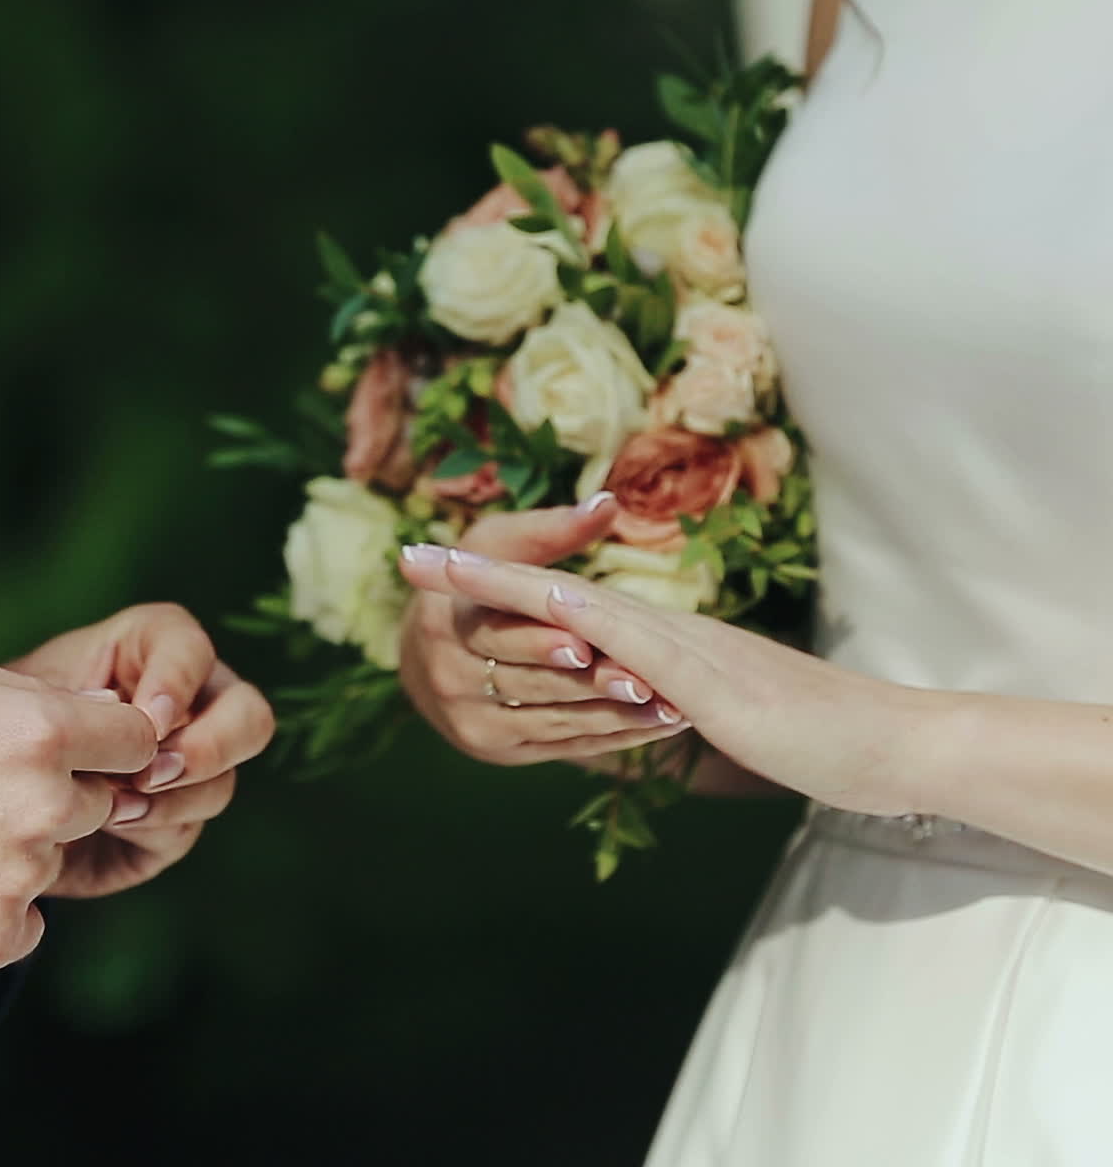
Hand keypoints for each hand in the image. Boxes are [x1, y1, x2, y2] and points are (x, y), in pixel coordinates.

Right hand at [0, 650, 157, 970]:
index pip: (138, 741)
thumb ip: (38, 691)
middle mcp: (45, 802)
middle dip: (58, 799)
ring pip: (56, 860)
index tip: (83, 751)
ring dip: (19, 854)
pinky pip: (26, 923)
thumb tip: (110, 704)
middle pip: (99, 803)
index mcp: (42, 731)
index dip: (111, 744)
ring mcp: (20, 874)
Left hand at [9, 603, 273, 898]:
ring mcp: (190, 765)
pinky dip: (153, 827)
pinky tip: (109, 824)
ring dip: (173, 795)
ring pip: (223, 779)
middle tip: (153, 771)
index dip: (179, 682)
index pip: (192, 649)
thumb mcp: (28, 697)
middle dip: (212, 746)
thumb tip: (142, 734)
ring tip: (112, 805)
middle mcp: (191, 702)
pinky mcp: (175, 821)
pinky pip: (189, 826)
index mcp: (153, 649)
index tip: (147, 719)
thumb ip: (83, 706)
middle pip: (250, 716)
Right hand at [397, 495, 687, 766]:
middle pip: (529, 685)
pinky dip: (611, 737)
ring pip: (551, 723)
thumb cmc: (479, 585)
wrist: (435, 655)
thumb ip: (553, 528)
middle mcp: (448, 681)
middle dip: (589, 684)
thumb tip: (608, 503)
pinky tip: (657, 724)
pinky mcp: (500, 752)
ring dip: (612, 717)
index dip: (539, 641)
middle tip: (645, 682)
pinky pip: (562, 747)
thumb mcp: (501, 545)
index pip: (495, 636)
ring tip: (670, 707)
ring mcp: (473, 725)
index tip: (585, 642)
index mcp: (443, 626)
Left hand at [403, 550, 938, 814]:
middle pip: (556, 592)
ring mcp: (684, 654)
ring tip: (443, 564)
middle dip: (480, 573)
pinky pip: (637, 646)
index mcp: (657, 647)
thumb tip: (634, 702)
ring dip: (509, 584)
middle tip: (411, 552)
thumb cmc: (805, 733)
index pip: (567, 606)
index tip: (441, 574)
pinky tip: (540, 603)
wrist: (881, 740)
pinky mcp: (708, 684)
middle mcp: (663, 636)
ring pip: (581, 606)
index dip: (502, 587)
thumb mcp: (717, 714)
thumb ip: (671, 701)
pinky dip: (583, 623)